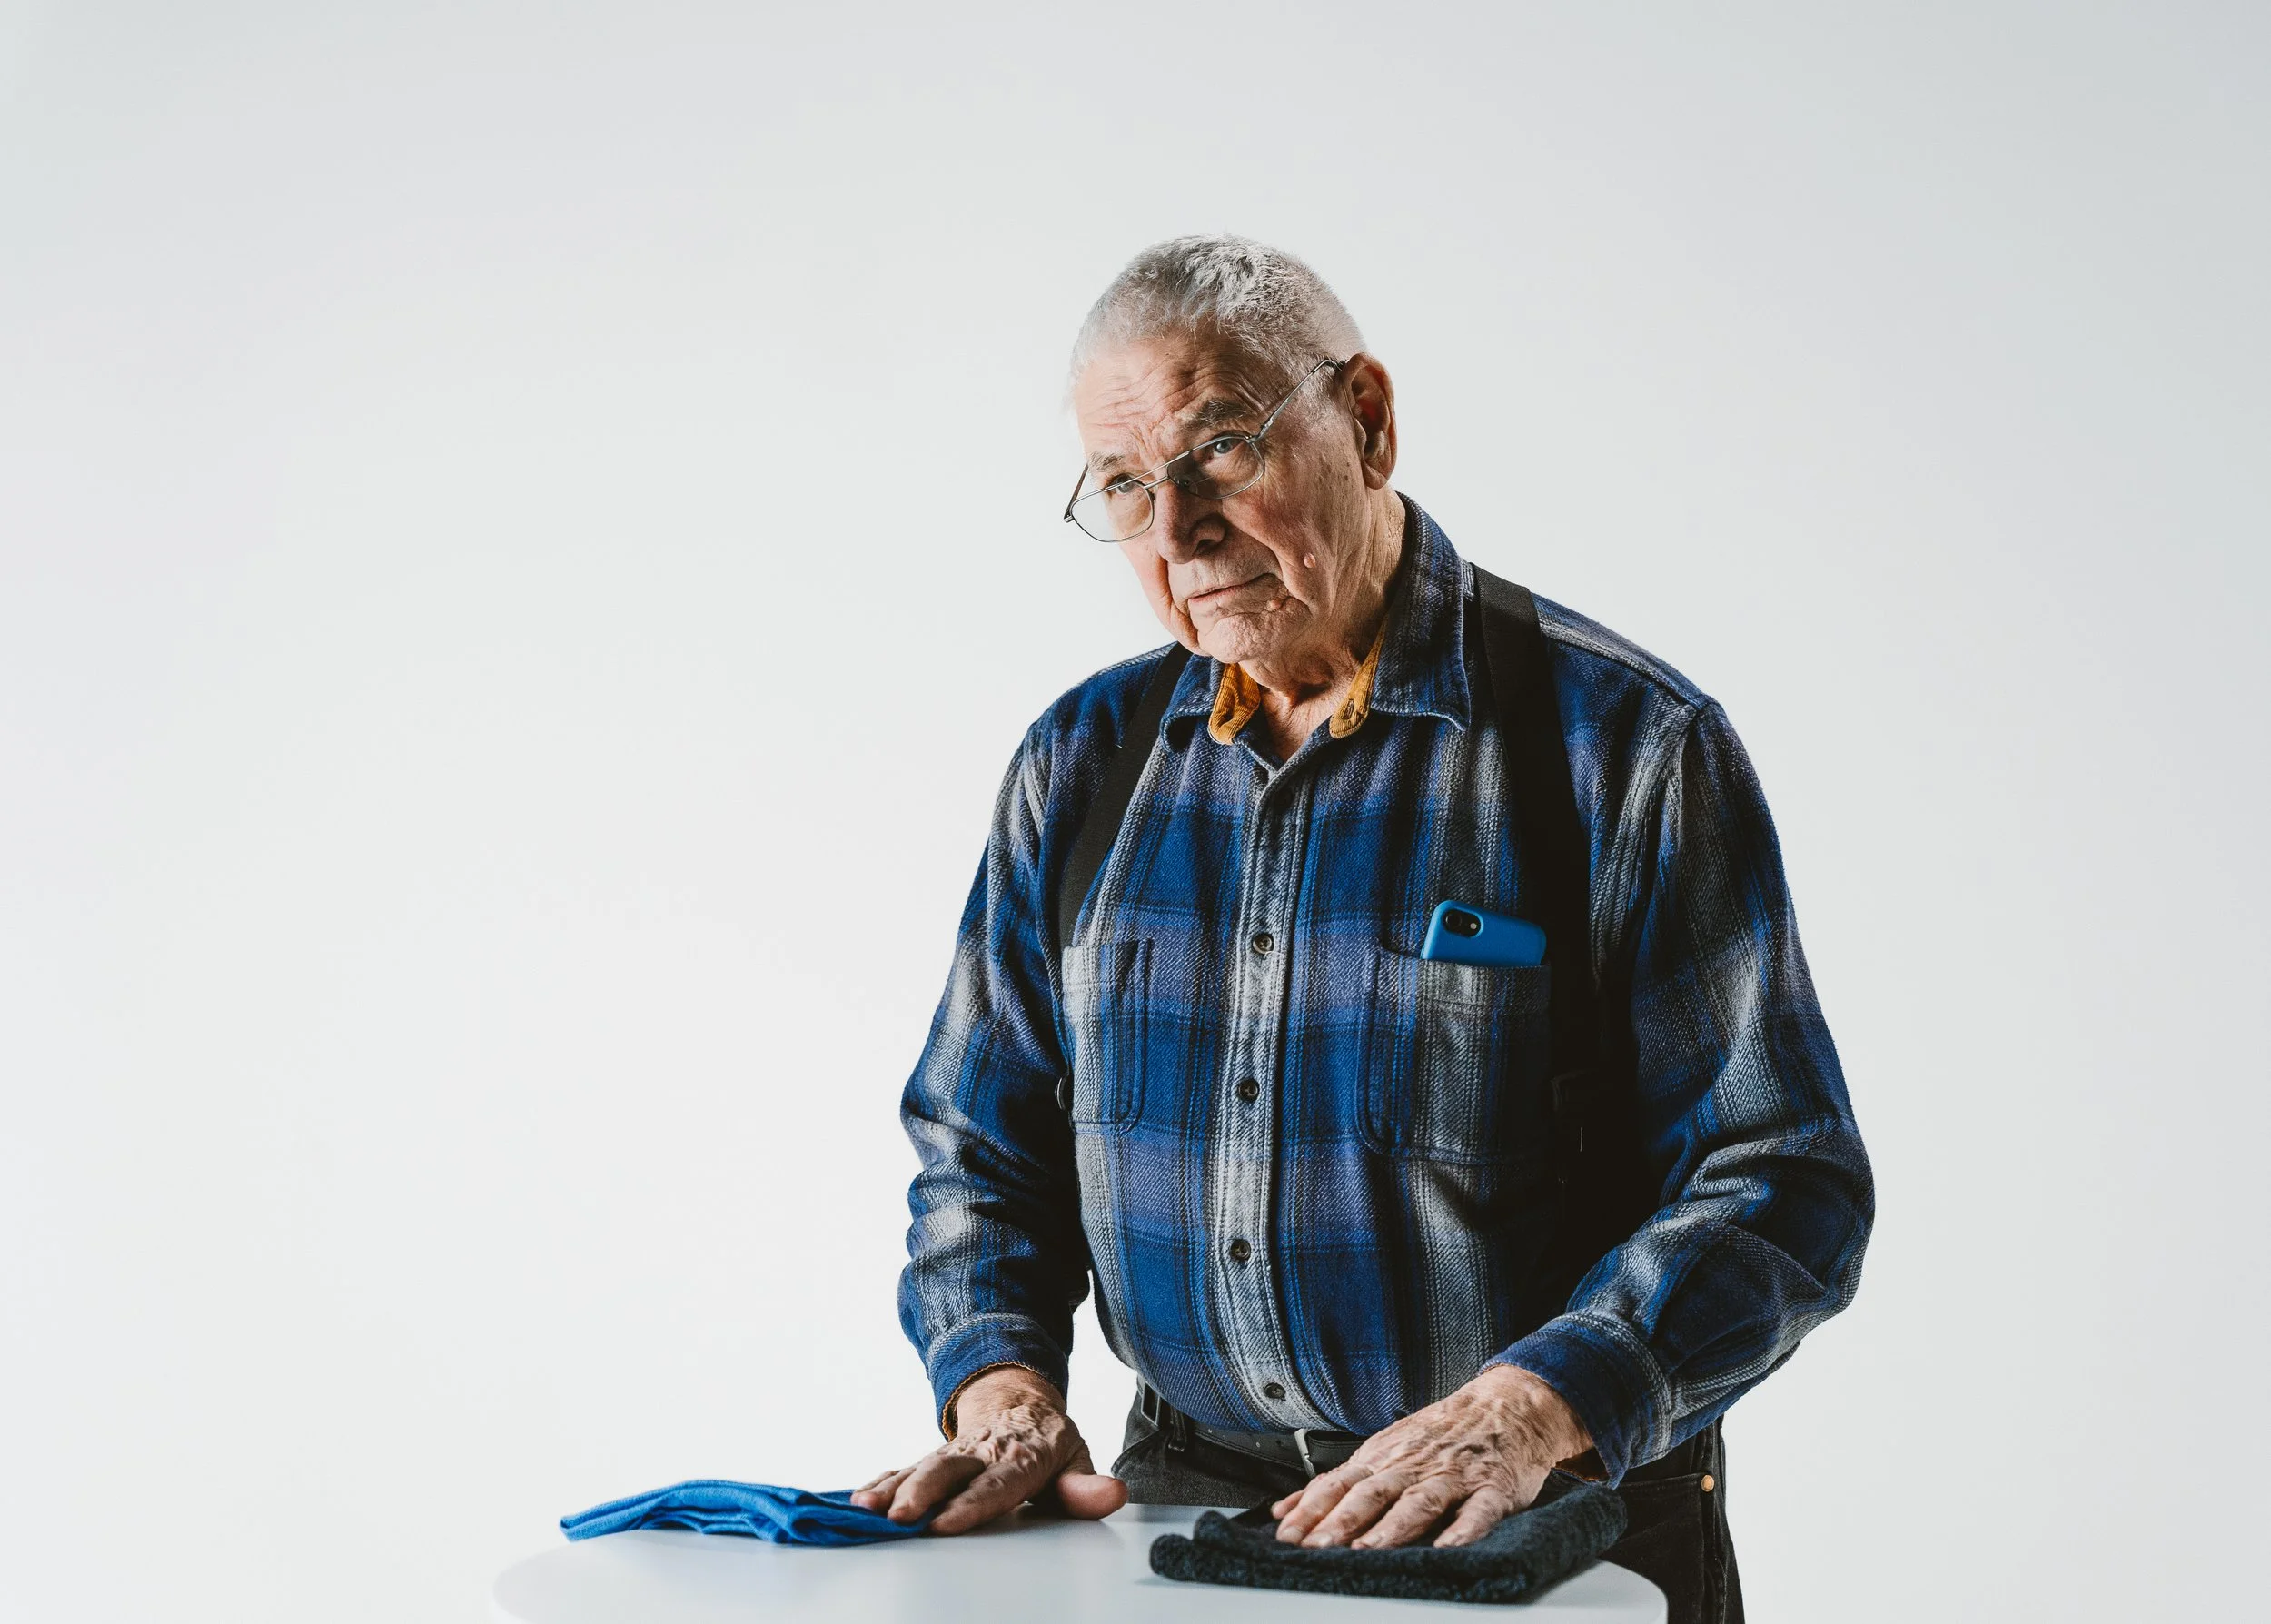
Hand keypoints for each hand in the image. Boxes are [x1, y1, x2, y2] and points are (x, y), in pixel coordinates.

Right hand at [850, 1367, 1127, 1534]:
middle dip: (922, 1493)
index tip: (946, 1522)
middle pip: (949, 1470)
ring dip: (892, 1489)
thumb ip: (1087, 1485)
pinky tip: (858, 1500)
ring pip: (920, 1467)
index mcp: (1021, 1454)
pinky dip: (879, 1484)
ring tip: (867, 1510)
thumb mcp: (1076, 1458)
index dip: (972, 1503)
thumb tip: (1113, 1494)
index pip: (996, 1482)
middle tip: (900, 1518)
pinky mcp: (932, 1458)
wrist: (1017, 1400)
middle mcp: (982, 1451)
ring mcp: (954, 1453)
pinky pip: (902, 1469)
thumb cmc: (1047, 1442)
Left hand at [1269, 1365, 1588, 1549]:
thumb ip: (1338, 1482)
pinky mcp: (1491, 1488)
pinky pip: (1478, 1511)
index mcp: (1385, 1458)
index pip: (1340, 1485)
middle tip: (1317, 1546)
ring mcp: (1453, 1476)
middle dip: (1341, 1521)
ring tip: (1368, 1548)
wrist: (1504, 1405)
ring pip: (1419, 1502)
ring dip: (1391, 1526)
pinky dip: (1463, 1530)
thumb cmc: (1440, 1434)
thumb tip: (1286, 1509)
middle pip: (1372, 1493)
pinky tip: (1449, 1547)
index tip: (1288, 1535)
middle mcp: (1414, 1466)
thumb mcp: (1385, 1448)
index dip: (1312, 1510)